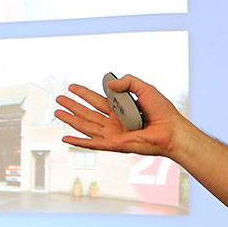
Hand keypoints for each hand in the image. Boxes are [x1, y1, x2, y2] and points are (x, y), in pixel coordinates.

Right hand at [54, 74, 184, 157]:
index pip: (98, 99)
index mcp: (121, 108)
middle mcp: (115, 121)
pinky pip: (92, 143)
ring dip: (71, 120)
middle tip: (58, 98)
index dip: (84, 93)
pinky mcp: (113, 144)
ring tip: (57, 112)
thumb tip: (108, 85)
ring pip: (86, 125)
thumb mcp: (145, 88)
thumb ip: (127, 82)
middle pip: (88, 112)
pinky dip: (78, 142)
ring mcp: (113, 133)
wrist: (170, 130)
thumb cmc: (162, 111)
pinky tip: (65, 139)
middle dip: (73, 106)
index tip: (72, 86)